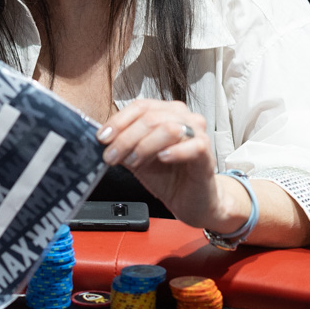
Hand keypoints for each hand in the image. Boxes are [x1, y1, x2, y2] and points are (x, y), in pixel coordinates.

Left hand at [97, 100, 236, 230]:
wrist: (192, 201)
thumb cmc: (169, 177)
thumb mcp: (137, 159)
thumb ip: (123, 146)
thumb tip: (102, 140)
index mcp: (166, 113)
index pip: (140, 106)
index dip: (118, 121)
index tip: (102, 138)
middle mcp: (183, 117)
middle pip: (150, 117)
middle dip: (126, 138)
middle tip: (112, 157)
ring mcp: (197, 133)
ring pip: (168, 128)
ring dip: (145, 146)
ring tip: (134, 161)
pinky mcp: (207, 152)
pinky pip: (193, 145)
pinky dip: (175, 152)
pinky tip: (162, 159)